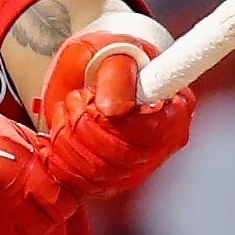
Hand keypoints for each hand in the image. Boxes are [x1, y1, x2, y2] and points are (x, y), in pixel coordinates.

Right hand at [0, 103, 80, 234]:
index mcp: (8, 168)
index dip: (64, 196)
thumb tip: (60, 166)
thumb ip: (31, 147)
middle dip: (46, 212)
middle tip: (36, 202)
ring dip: (26, 230)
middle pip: (46, 223)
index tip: (59, 192)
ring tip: (13, 214)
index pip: (61, 199)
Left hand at [32, 20, 195, 197]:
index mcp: (175, 108)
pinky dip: (59, 155)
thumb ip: (116, 73)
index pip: (155, 131)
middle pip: (123, 156)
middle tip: (79, 98)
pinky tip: (60, 132)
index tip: (95, 100)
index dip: (119, 121)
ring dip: (70, 137)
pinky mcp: (109, 181)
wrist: (83, 75)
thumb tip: (114, 109)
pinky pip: (79, 184)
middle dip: (87, 124)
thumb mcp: (109, 51)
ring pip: (98, 173)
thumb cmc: (104, 59)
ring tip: (71, 110)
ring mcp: (136, 166)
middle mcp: (162, 143)